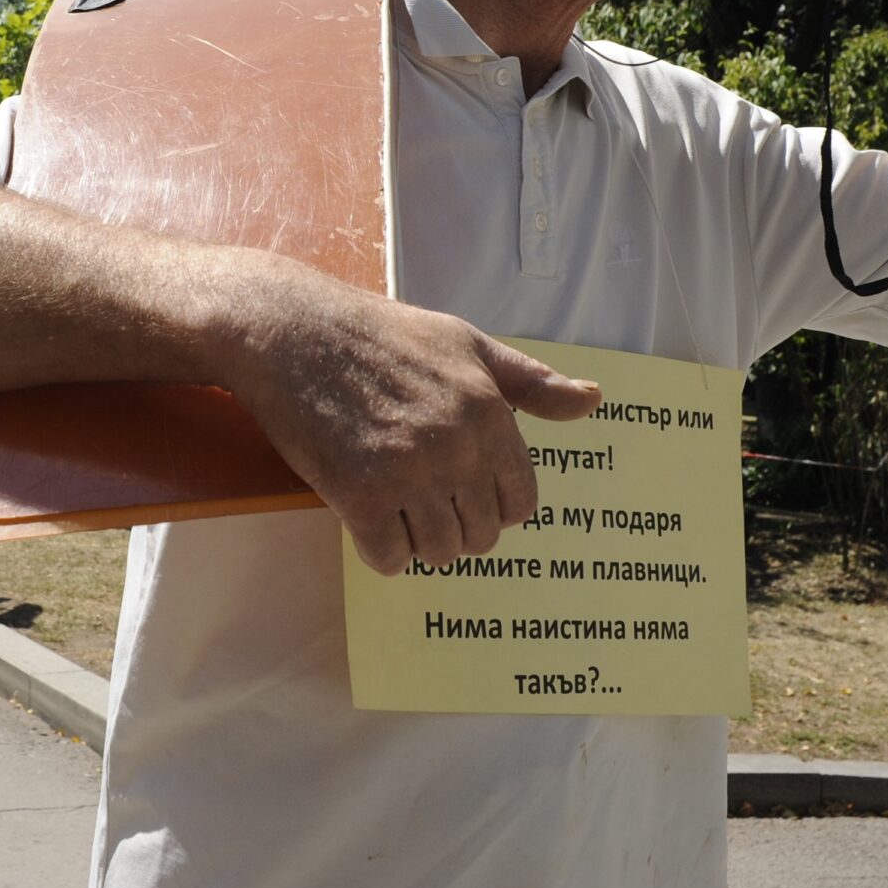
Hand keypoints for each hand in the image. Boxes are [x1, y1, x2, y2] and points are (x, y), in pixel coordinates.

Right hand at [217, 263, 601, 575]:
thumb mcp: (466, 342)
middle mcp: (455, 446)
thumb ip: (530, 382)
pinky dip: (380, 550)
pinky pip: (389, 558)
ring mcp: (407, 473)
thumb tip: (593, 400)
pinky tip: (366, 516)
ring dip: (418, 540)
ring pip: (438, 552)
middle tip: (420, 496)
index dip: (494, 505)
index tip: (463, 491)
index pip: (521, 502)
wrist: (294, 330)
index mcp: (489, 412)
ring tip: (394, 504)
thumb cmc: (382, 334)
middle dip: (455, 525)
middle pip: (480, 535)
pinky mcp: (359, 494)